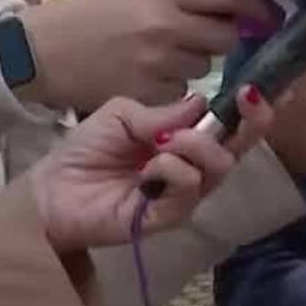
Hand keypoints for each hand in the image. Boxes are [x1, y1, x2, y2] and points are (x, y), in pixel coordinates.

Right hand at [21, 0, 279, 111]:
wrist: (36, 51)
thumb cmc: (86, 14)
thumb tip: (229, 4)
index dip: (259, 8)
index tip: (271, 17)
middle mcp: (168, 26)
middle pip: (227, 37)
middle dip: (223, 39)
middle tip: (203, 39)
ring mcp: (158, 63)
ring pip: (204, 68)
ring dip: (193, 65)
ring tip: (160, 58)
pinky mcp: (147, 95)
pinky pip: (180, 95)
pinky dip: (171, 92)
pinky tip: (147, 80)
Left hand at [27, 87, 272, 254]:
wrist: (51, 192)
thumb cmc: (85, 151)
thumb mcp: (121, 115)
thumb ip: (162, 112)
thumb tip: (201, 105)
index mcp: (186, 139)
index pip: (232, 126)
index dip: (252, 110)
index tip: (254, 89)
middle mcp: (193, 166)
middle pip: (239, 148)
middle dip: (245, 124)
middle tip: (237, 104)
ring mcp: (183, 194)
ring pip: (219, 167)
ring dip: (196, 146)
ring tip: (162, 144)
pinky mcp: (169, 216)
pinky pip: (190, 189)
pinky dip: (174, 170)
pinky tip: (149, 170)